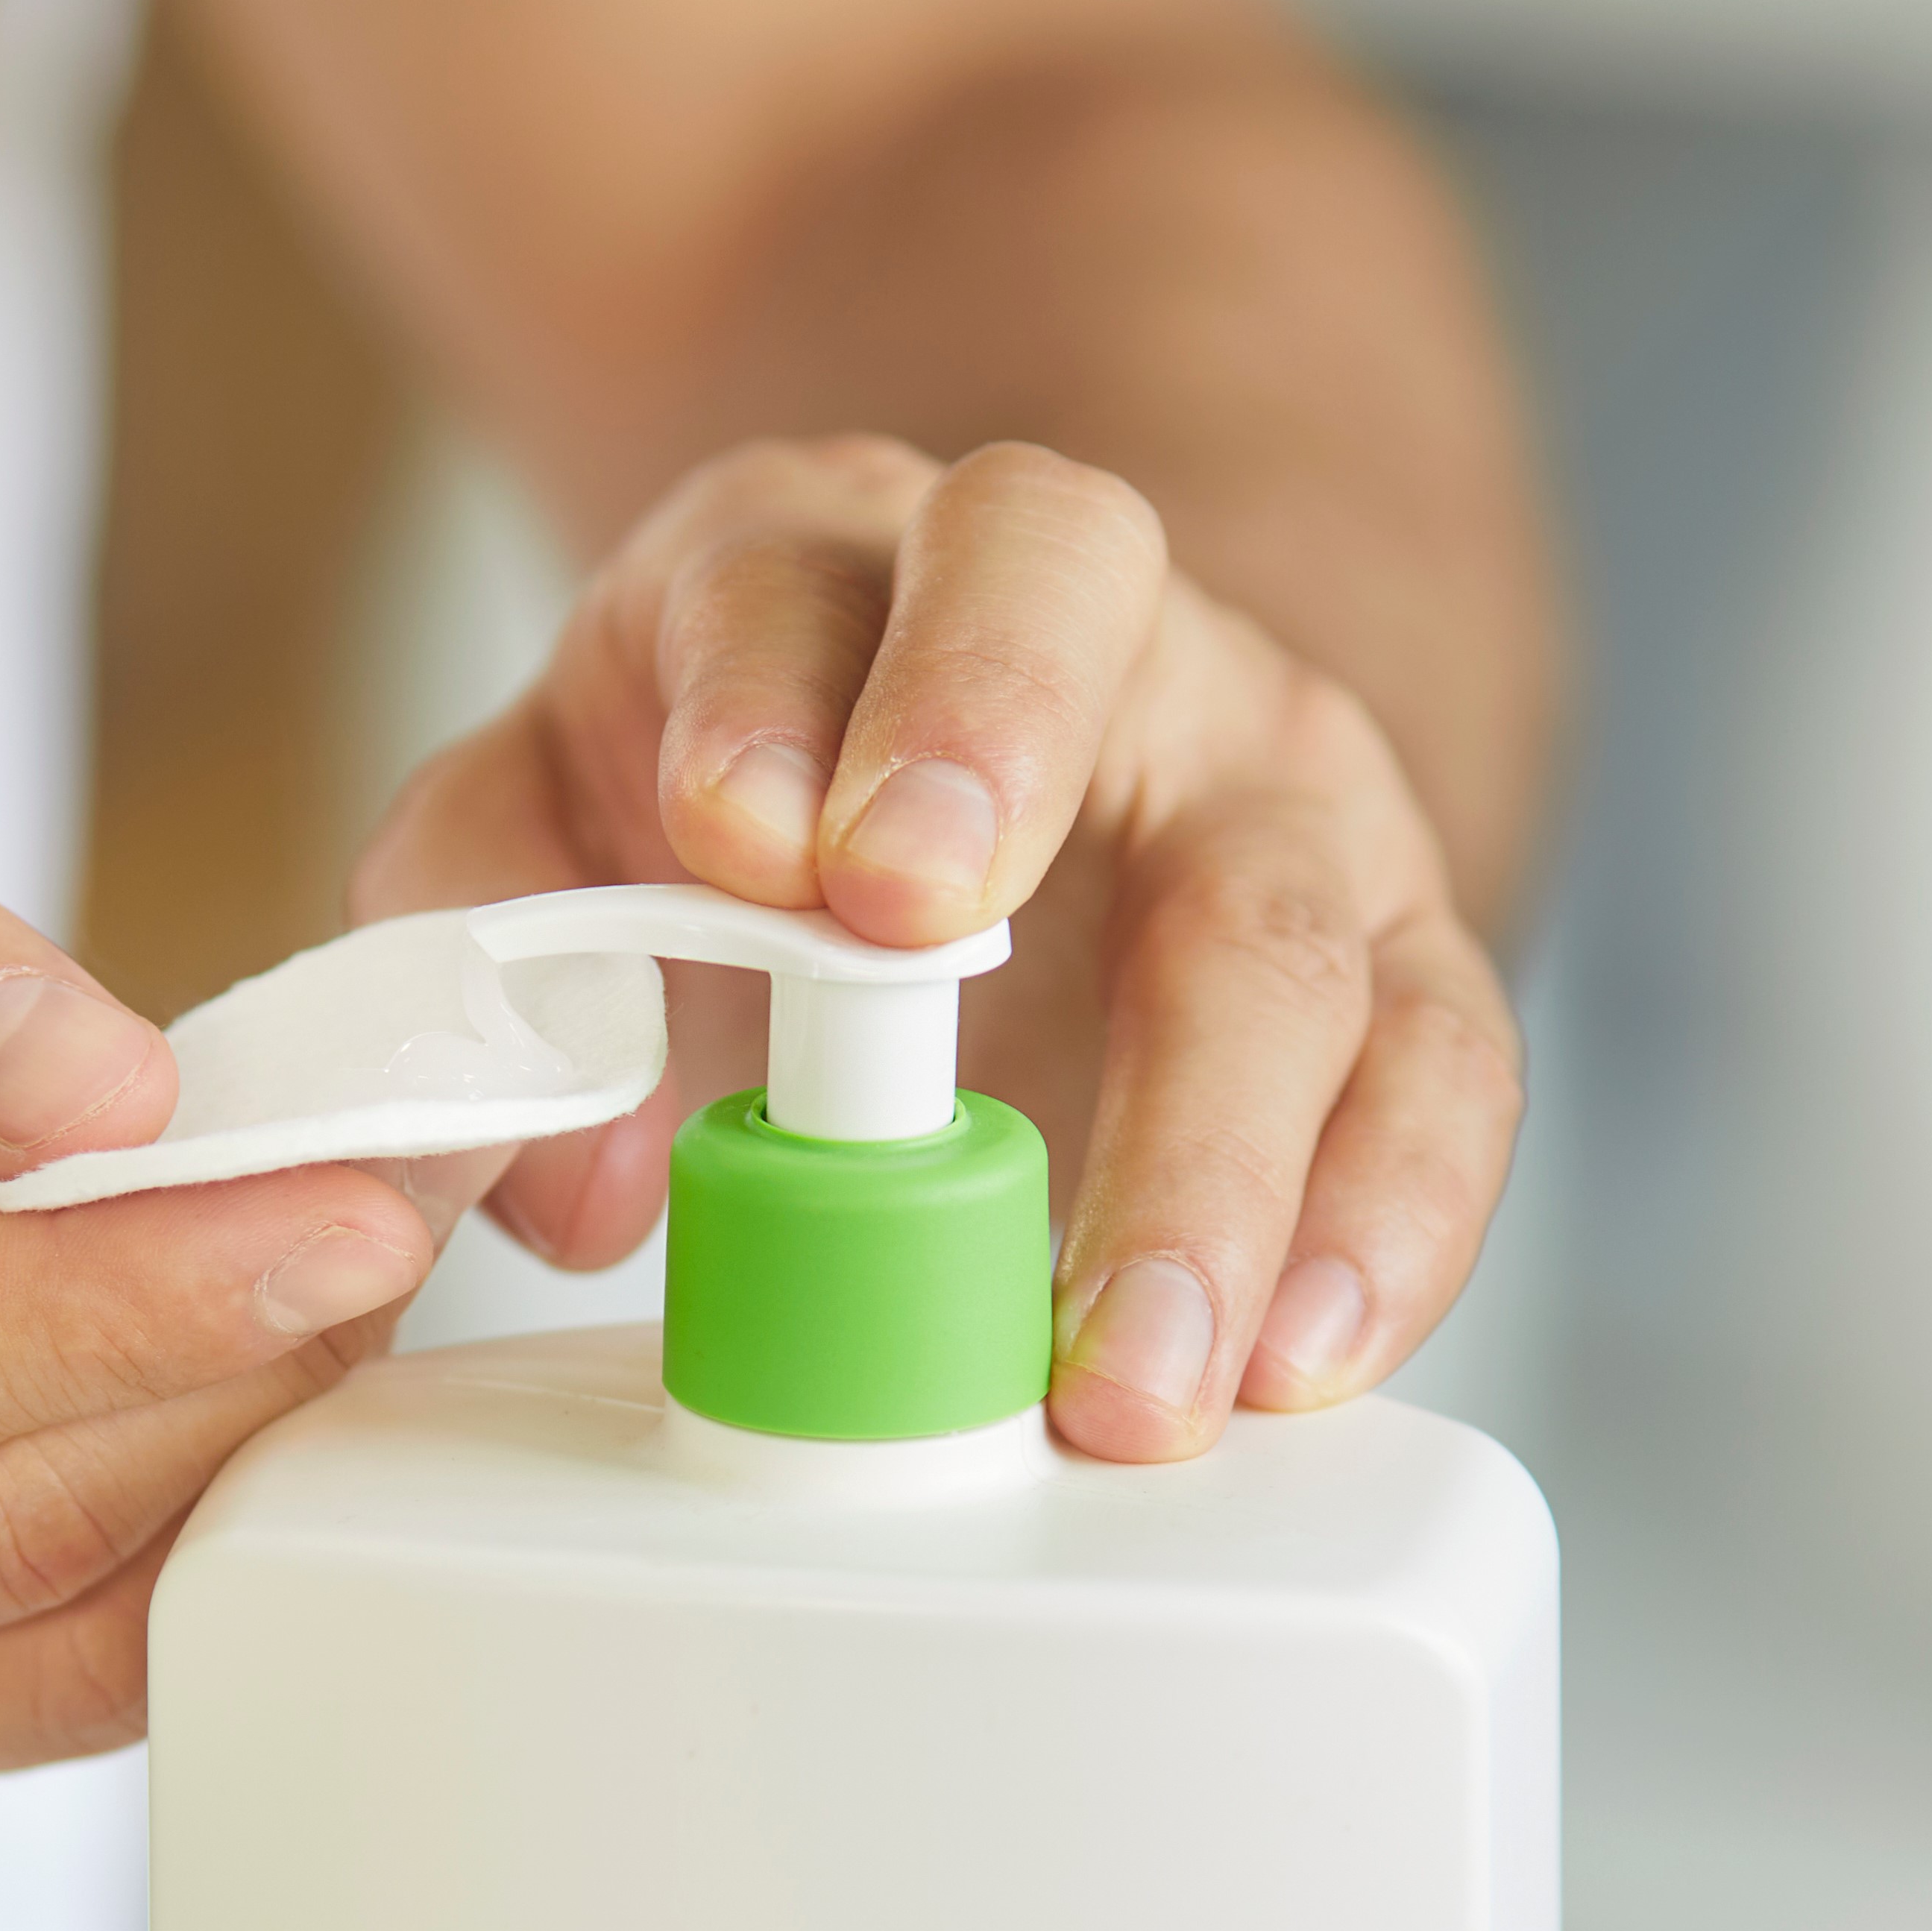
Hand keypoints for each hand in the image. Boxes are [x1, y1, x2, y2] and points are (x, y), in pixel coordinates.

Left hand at [354, 437, 1524, 1459]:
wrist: (997, 796)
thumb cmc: (752, 812)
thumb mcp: (551, 817)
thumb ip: (490, 928)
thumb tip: (583, 1187)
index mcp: (857, 570)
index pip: (838, 567)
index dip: (788, 687)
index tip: (741, 837)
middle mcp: (1106, 641)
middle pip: (1093, 647)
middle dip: (1005, 790)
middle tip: (913, 956)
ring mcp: (1276, 802)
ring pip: (1291, 927)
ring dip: (1219, 1157)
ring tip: (1130, 1363)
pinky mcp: (1395, 961)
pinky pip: (1441, 1075)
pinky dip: (1383, 1226)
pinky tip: (1297, 1359)